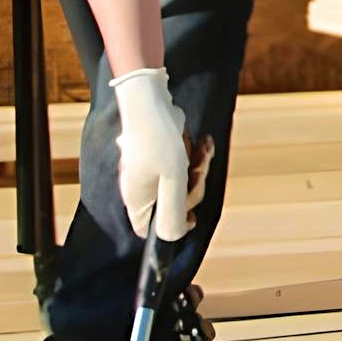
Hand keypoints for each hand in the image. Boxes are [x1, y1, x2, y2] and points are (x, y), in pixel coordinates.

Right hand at [109, 67, 196, 239]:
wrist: (150, 102)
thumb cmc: (158, 143)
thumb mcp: (172, 182)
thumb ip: (172, 215)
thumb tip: (172, 238)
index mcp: (138, 201)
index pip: (150, 229)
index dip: (172, 225)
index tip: (191, 215)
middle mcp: (141, 189)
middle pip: (173, 203)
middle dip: (192, 186)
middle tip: (197, 169)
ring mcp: (149, 172)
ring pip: (181, 182)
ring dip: (197, 166)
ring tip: (202, 150)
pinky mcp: (160, 156)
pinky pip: (181, 164)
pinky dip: (194, 154)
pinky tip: (204, 142)